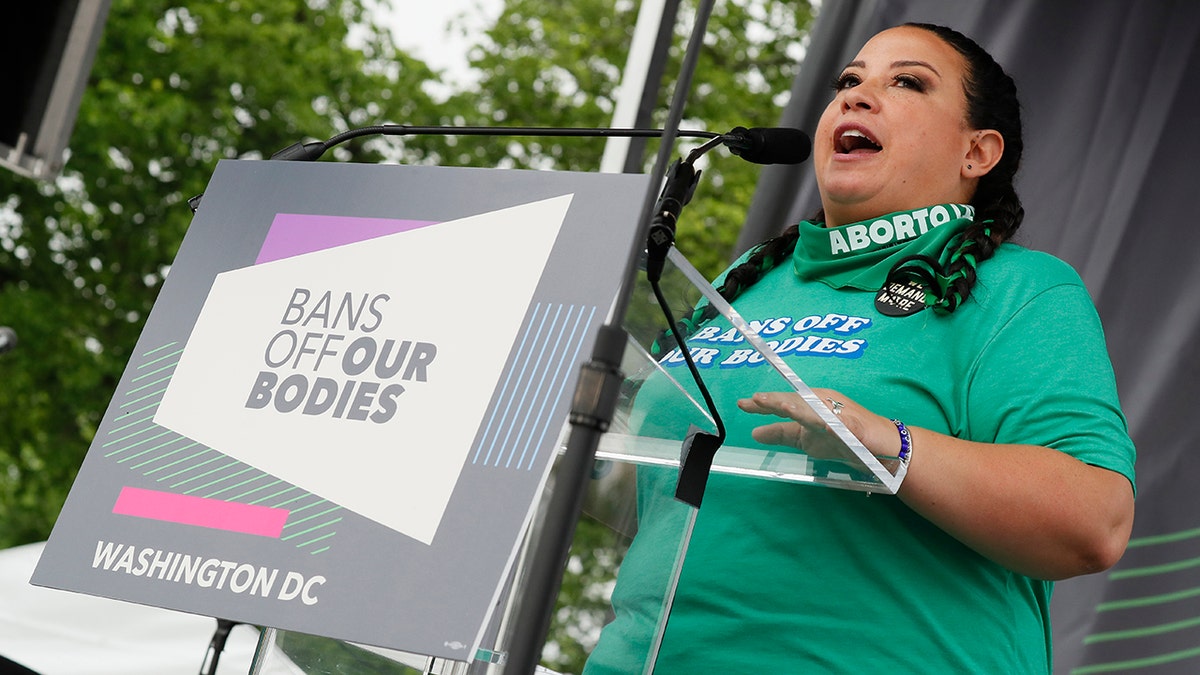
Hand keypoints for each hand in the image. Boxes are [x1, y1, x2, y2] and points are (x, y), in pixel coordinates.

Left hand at [736, 389, 896, 462]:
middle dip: (779, 401)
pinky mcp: (857, 429)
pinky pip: (844, 426)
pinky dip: (835, 425)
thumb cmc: (843, 440)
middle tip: (757, 400)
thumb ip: (782, 433)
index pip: (785, 402)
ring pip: (818, 410)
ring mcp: (841, 415)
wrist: (883, 448)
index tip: (743, 403)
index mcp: (810, 404)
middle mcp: (824, 404)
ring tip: (782, 407)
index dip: (765, 403)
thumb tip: (754, 433)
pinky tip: (825, 426)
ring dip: (802, 408)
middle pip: (798, 401)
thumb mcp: (806, 439)